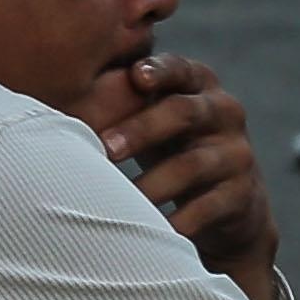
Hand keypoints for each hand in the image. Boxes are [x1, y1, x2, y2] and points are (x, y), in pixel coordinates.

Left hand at [88, 49, 280, 299]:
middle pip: (184, 112)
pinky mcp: (243, 193)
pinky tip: (153, 230)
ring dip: (151, 183)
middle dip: (141, 129)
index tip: (135, 76)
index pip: (179, 68)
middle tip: (105, 149)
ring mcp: (237, 153)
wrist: (228, 205)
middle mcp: (223, 111)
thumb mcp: (149, 118)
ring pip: (192, 164)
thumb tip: (57, 92)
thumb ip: (120, 99)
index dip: (159, 69)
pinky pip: (209, 206)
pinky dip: (179, 220)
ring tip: (120, 198)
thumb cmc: (169, 146)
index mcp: (197, 83)